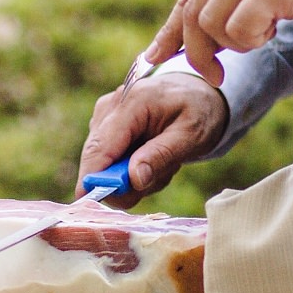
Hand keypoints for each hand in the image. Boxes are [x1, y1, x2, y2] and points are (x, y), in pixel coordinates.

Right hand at [77, 74, 229, 206]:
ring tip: (162, 160)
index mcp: (132, 102)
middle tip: (160, 176)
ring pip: (103, 164)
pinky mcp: (104, 127)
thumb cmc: (198, 110)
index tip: (97, 200)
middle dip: (125, 181)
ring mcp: (104, 116)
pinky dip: (130, 168)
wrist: (198, 92)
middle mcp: (110, 106)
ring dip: (132, 175)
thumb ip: (162, 156)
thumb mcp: (191, 136)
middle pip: (97, 159)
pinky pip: (109, 161)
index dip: (94, 177)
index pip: (101, 146)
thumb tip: (133, 179)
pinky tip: (152, 156)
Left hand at [147, 0, 292, 84]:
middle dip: (197, 52)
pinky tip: (276, 28)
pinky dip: (253, 41)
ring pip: (211, 24)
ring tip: (265, 34)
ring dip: (235, 44)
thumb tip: (205, 28)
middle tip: (215, 75)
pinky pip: (238, 31)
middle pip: (193, 13)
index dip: (171, 30)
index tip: (156, 56)